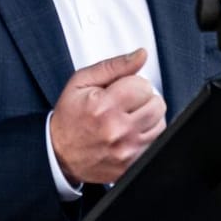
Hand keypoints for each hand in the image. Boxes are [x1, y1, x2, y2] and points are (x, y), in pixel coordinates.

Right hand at [49, 48, 164, 185]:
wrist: (59, 154)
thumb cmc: (70, 116)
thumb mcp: (81, 82)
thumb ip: (113, 66)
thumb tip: (141, 55)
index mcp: (103, 106)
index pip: (143, 85)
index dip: (132, 84)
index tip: (120, 90)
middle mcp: (117, 130)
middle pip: (156, 104)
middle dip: (142, 100)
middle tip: (125, 104)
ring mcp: (126, 150)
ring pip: (160, 124)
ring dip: (147, 118)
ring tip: (128, 118)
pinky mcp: (132, 165)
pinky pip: (156, 144)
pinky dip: (146, 137)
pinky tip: (129, 134)